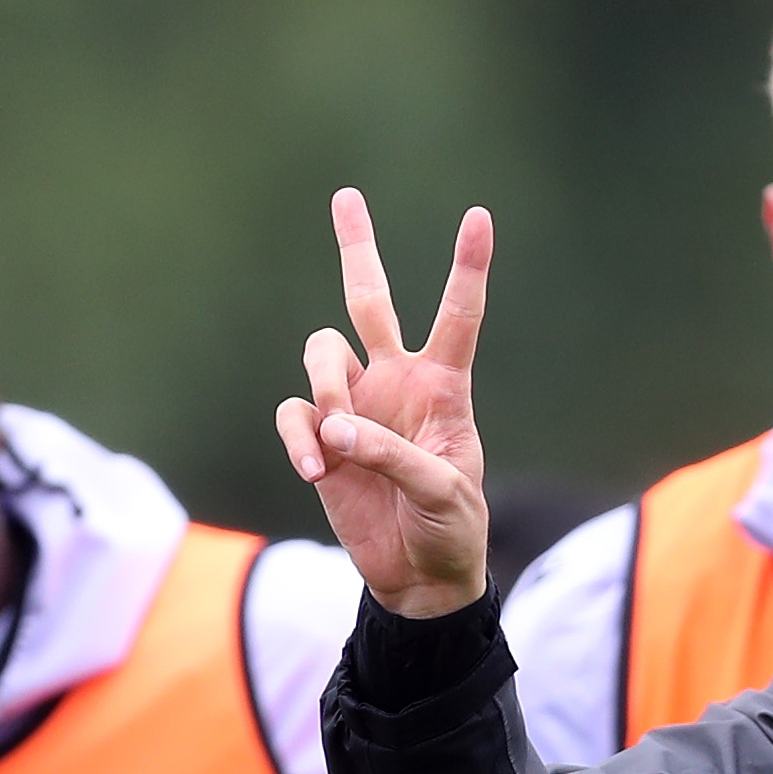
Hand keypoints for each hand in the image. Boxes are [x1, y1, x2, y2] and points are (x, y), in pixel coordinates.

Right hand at [273, 189, 495, 614]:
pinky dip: (299, 436)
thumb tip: (335, 427)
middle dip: (357, 249)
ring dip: (324, 385)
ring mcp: (352, 406)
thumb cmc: (451, 528)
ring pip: (320, 350)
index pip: (457, 316)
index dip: (466, 267)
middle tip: (346, 196)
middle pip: (370, 300)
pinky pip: (294, 412)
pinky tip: (316, 469)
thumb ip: (394, 455)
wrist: (419, 576)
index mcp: (443, 386)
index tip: (478, 216)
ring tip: (339, 441)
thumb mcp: (444, 492)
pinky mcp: (319, 437)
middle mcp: (395, 382)